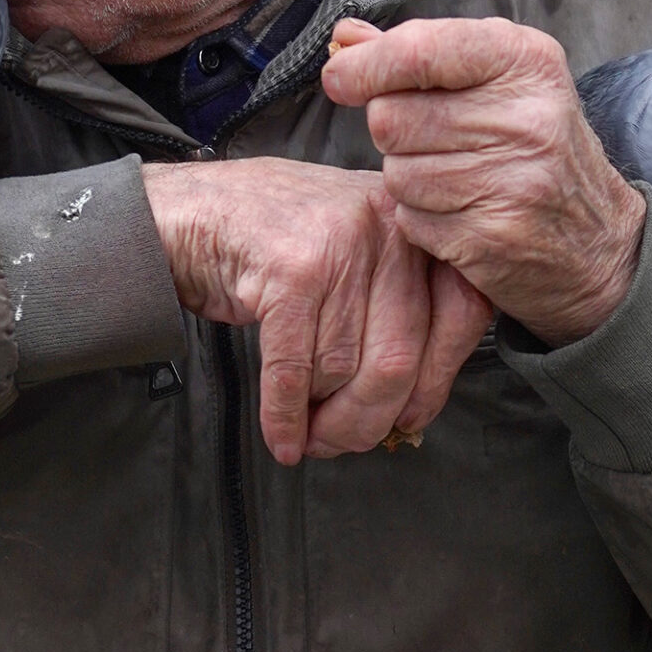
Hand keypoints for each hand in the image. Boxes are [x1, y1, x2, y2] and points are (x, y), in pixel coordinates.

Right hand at [140, 157, 491, 464]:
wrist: (189, 209)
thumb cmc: (272, 238)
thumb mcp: (353, 250)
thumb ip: (393, 305)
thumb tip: (415, 402)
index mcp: (411, 223)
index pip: (463, 312)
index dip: (440, 380)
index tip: (414, 416)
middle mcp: (385, 227)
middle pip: (398, 358)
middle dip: (367, 420)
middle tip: (343, 442)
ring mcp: (337, 243)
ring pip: (343, 370)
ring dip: (321, 421)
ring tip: (308, 435)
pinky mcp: (290, 269)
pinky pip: (296, 368)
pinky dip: (285, 415)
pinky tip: (282, 436)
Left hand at [320, 17, 645, 345]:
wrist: (598, 244)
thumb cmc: (534, 149)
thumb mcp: (495, 82)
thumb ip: (415, 55)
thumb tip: (344, 38)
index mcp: (525, 60)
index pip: (418, 49)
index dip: (365, 66)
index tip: (339, 78)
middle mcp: (526, 116)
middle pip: (392, 115)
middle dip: (395, 131)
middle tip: (436, 142)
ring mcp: (513, 179)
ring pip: (395, 171)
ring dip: (408, 179)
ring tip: (456, 179)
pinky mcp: (493, 235)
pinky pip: (410, 218)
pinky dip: (420, 219)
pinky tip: (460, 214)